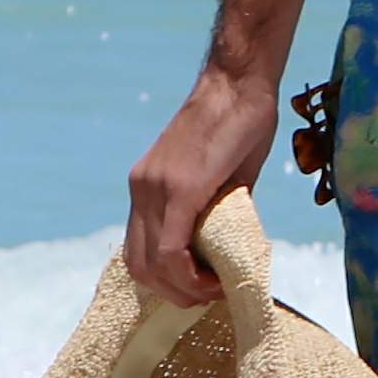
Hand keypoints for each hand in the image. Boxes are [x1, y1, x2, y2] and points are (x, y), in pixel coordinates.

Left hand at [126, 68, 280, 306]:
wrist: (239, 83)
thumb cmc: (239, 123)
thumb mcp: (220, 178)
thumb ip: (214, 211)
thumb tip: (225, 246)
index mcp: (146, 187)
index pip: (138, 251)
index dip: (167, 281)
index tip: (203, 286)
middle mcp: (142, 189)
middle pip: (139, 267)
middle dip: (175, 294)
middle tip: (209, 294)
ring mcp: (156, 189)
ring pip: (152, 265)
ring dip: (184, 289)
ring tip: (217, 287)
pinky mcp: (181, 189)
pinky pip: (172, 249)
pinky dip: (191, 275)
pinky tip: (216, 279)